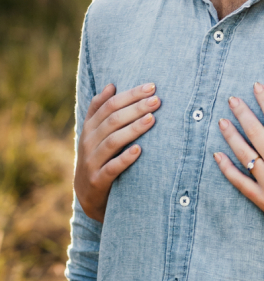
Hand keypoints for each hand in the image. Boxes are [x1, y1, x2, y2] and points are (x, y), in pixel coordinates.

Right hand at [75, 83, 159, 220]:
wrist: (88, 195)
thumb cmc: (98, 158)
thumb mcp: (95, 134)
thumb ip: (100, 110)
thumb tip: (111, 85)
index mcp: (90, 128)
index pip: (109, 105)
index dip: (130, 95)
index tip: (151, 87)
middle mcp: (88, 142)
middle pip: (112, 120)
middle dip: (136, 108)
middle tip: (157, 100)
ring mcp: (91, 161)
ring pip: (112, 141)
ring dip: (133, 129)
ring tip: (152, 119)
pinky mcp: (98, 180)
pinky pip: (111, 168)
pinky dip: (125, 159)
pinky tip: (139, 150)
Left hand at [214, 83, 263, 257]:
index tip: (257, 86)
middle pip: (256, 132)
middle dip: (243, 113)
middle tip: (232, 99)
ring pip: (244, 154)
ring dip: (231, 136)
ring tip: (222, 122)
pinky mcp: (262, 200)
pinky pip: (240, 182)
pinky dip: (227, 169)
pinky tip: (218, 156)